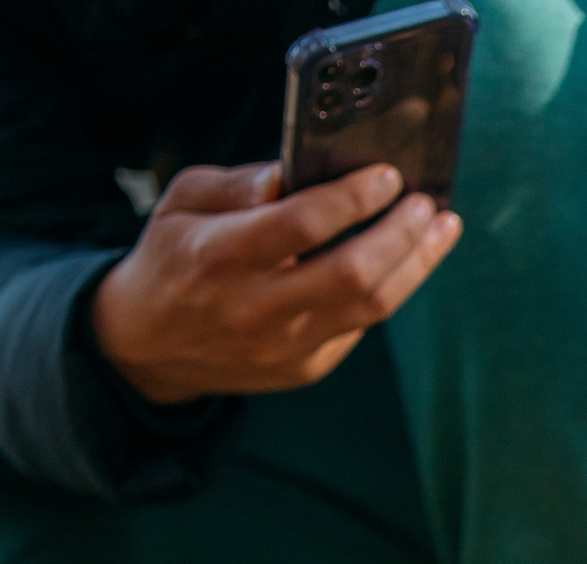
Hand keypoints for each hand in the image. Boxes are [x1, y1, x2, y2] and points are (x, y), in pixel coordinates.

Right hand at [90, 162, 462, 404]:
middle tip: (426, 203)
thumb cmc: (173, 256)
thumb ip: (238, 184)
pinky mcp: (306, 368)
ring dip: (416, 265)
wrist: (147, 345)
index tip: (388, 175)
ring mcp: (285, 345)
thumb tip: (293, 172)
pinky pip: (360, 326)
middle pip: (353, 273)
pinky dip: (387, 290)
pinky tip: (403, 261)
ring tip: (440, 229)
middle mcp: (256, 307)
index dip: (354, 198)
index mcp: (220, 256)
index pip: (303, 224)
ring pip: (372, 307)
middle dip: (402, 234)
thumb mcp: (183, 203)